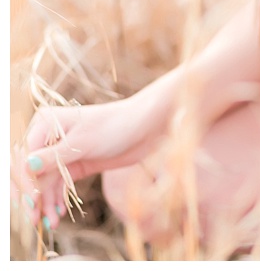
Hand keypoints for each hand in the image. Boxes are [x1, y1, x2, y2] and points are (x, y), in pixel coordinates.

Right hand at [12, 97, 164, 229]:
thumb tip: (26, 166)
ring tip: (50, 223)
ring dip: (45, 202)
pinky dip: (57, 199)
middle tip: (34, 220)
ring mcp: (62, 152)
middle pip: (30, 172)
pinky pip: (59, 184)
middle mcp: (49, 137)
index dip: (23, 181)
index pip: (23, 157)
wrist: (148, 125)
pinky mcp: (76, 164)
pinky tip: (58, 214)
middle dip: (32, 196)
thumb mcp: (83, 142)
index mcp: (45, 124)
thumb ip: (53, 157)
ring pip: (44, 182)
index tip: (30, 201)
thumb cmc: (116, 125)